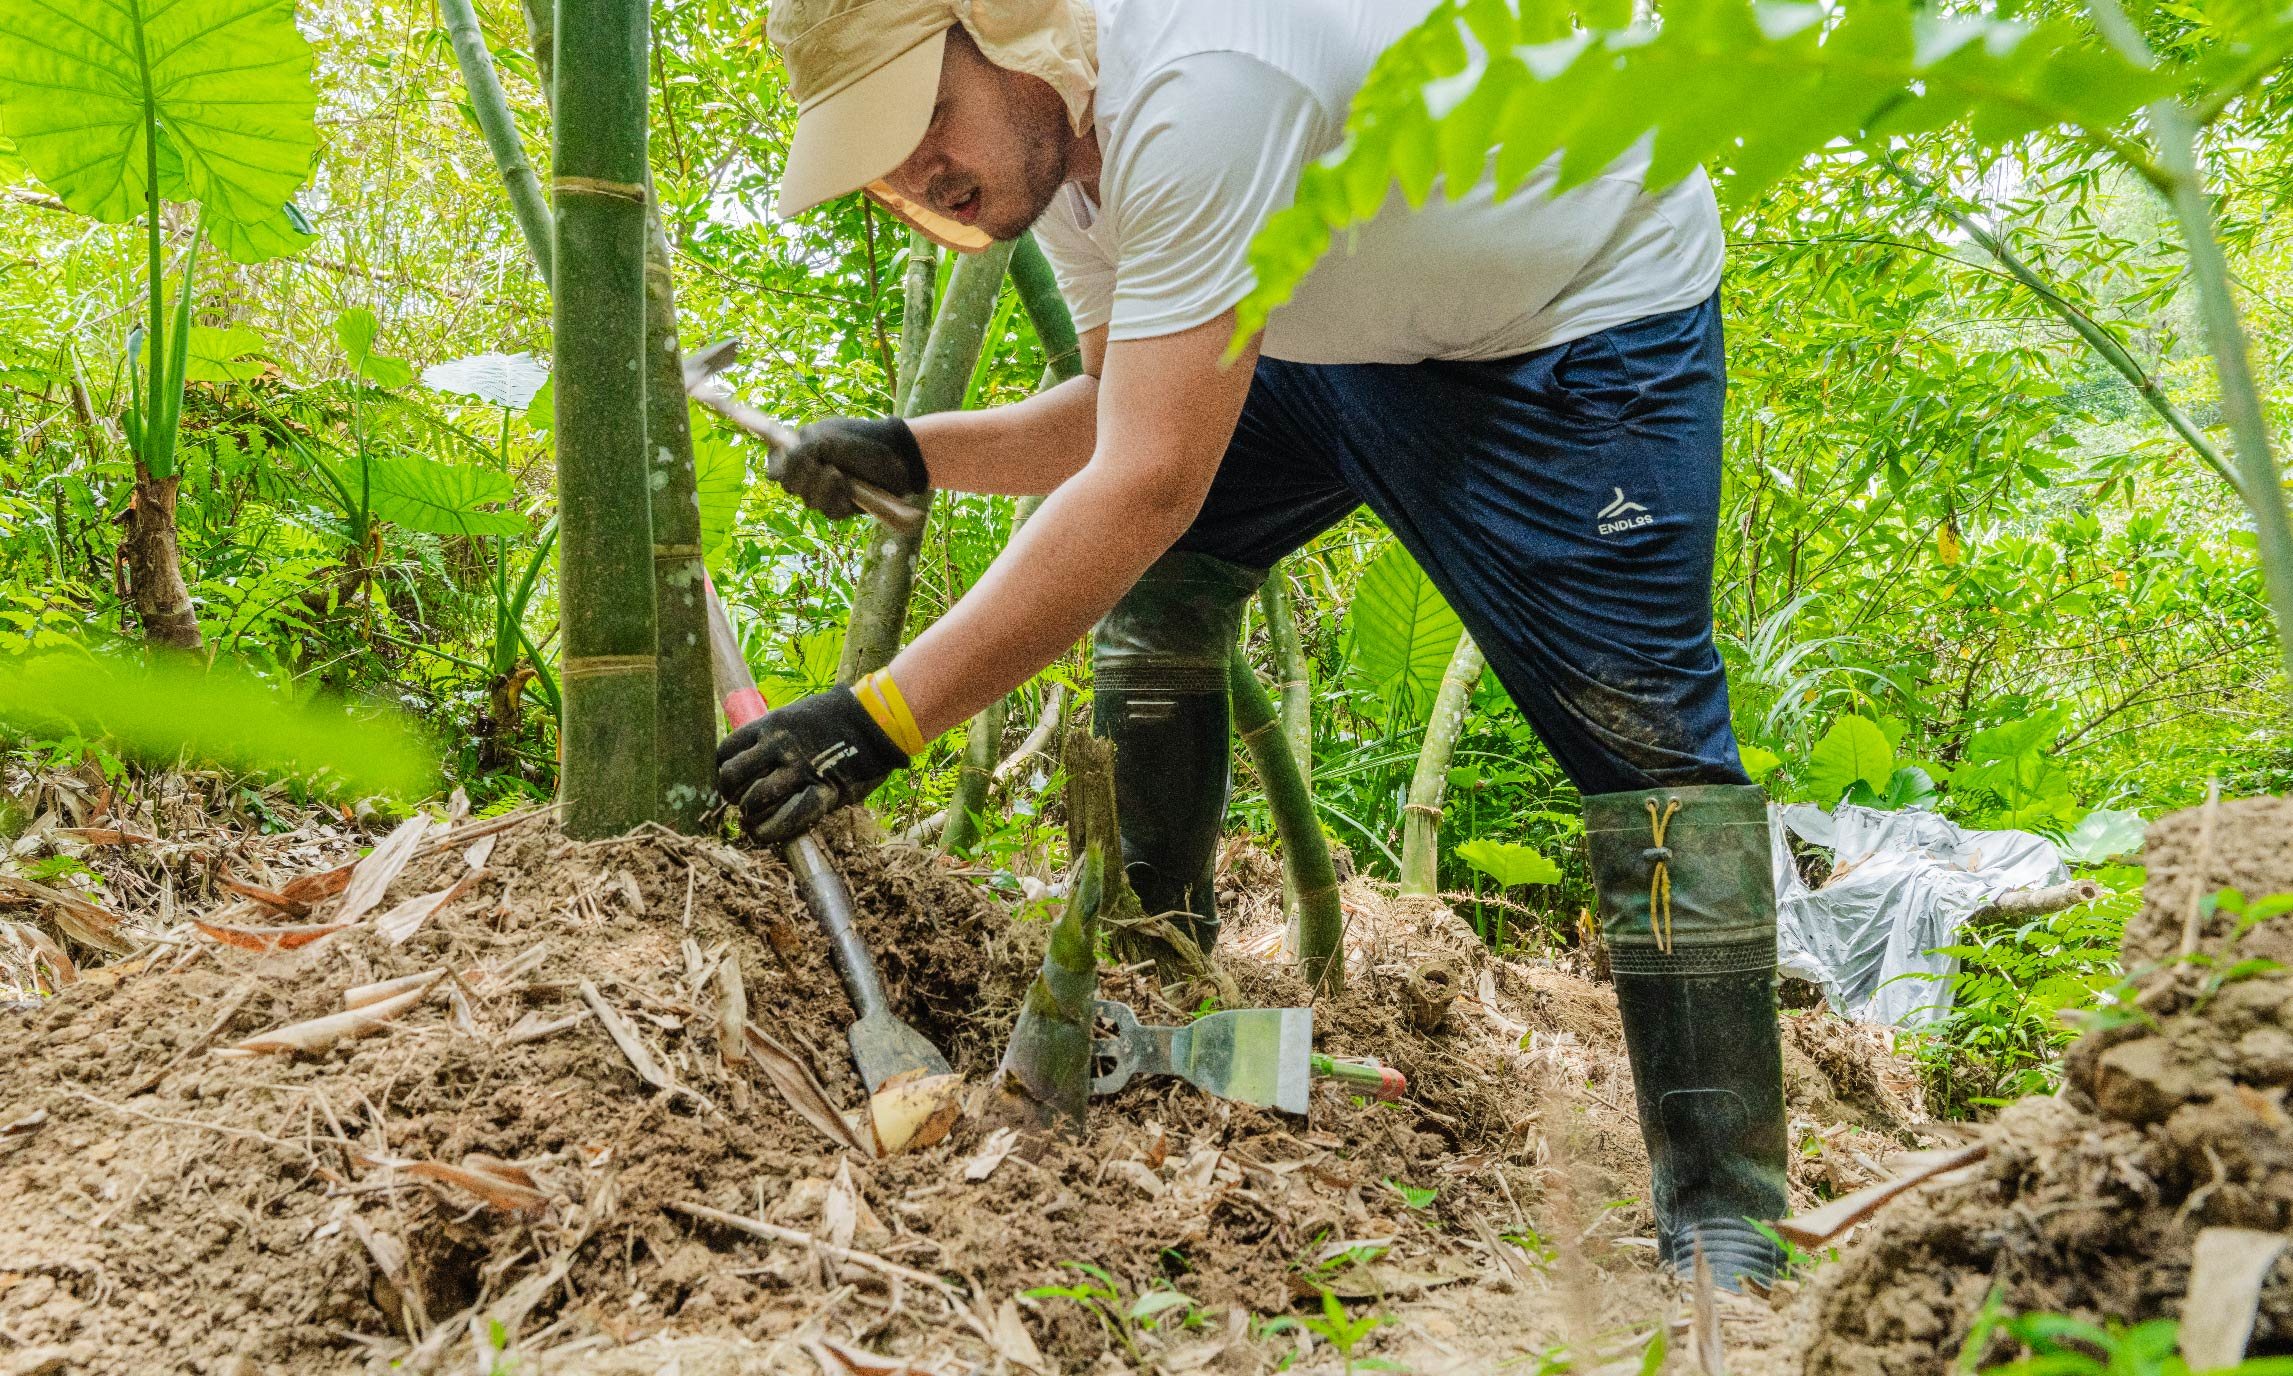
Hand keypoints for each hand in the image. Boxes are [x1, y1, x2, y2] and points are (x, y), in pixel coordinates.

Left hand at [715, 688, 910, 843]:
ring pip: (752, 801)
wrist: (876, 720)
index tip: (731, 782)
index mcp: (769, 725)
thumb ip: (770, 739)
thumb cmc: (835, 720)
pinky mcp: (820, 791)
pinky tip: (764, 834)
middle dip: (731, 796)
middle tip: (740, 803)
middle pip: (731, 778)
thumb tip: (748, 763)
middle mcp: (777, 745)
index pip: (725, 753)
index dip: (722, 772)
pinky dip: (769, 832)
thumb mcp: (794, 717)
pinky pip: (785, 819)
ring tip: (753, 820)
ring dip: (748, 815)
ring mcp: (798, 769)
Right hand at [768, 416, 927, 519]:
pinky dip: (837, 499)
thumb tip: (782, 465)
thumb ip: (803, 451)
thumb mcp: (830, 440)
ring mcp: (825, 491)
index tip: (789, 460)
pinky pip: (829, 511)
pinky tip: (849, 489)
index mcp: (801, 450)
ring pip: (808, 500)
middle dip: (803, 477)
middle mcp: (810, 472)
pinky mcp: (841, 507)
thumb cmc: (862, 441)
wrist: (897, 456)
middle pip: (789, 485)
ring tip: (838, 475)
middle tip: (821, 466)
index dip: (777, 465)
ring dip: (822, 488)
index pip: (775, 463)